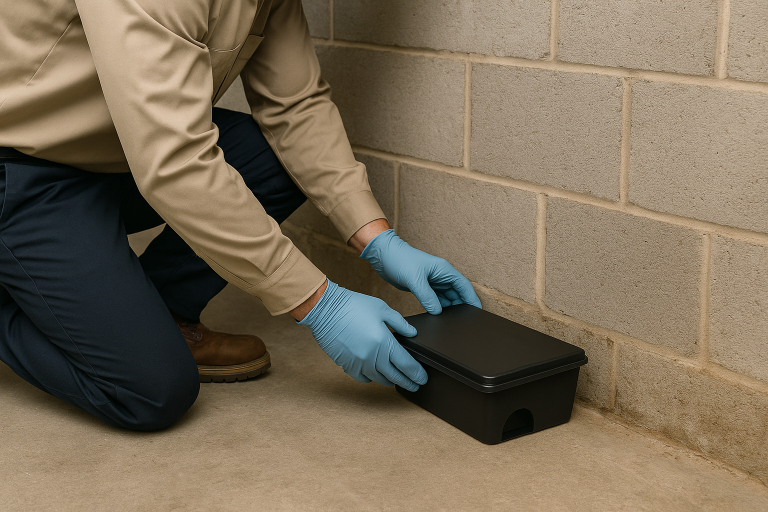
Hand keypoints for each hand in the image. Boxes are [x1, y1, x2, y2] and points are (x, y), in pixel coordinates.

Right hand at [297, 280, 427, 390]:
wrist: (325, 309)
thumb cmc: (353, 305)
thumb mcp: (382, 309)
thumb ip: (400, 323)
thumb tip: (412, 333)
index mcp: (384, 342)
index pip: (407, 365)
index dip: (417, 374)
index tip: (423, 379)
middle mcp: (373, 357)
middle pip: (395, 376)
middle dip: (408, 382)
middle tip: (416, 385)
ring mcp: (359, 363)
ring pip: (380, 379)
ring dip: (391, 381)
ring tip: (397, 380)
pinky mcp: (346, 365)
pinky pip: (363, 378)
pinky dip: (372, 378)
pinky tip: (376, 374)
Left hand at [360, 229, 481, 314]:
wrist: (384, 256)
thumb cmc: (400, 259)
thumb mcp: (414, 279)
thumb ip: (427, 296)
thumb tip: (438, 312)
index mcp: (444, 270)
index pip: (464, 286)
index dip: (472, 299)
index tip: (478, 312)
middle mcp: (441, 276)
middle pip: (458, 294)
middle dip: (462, 307)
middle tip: (464, 323)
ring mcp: (433, 282)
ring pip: (447, 298)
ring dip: (449, 309)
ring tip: (451, 322)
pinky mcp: (424, 287)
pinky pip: (436, 300)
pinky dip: (438, 308)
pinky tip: (438, 317)